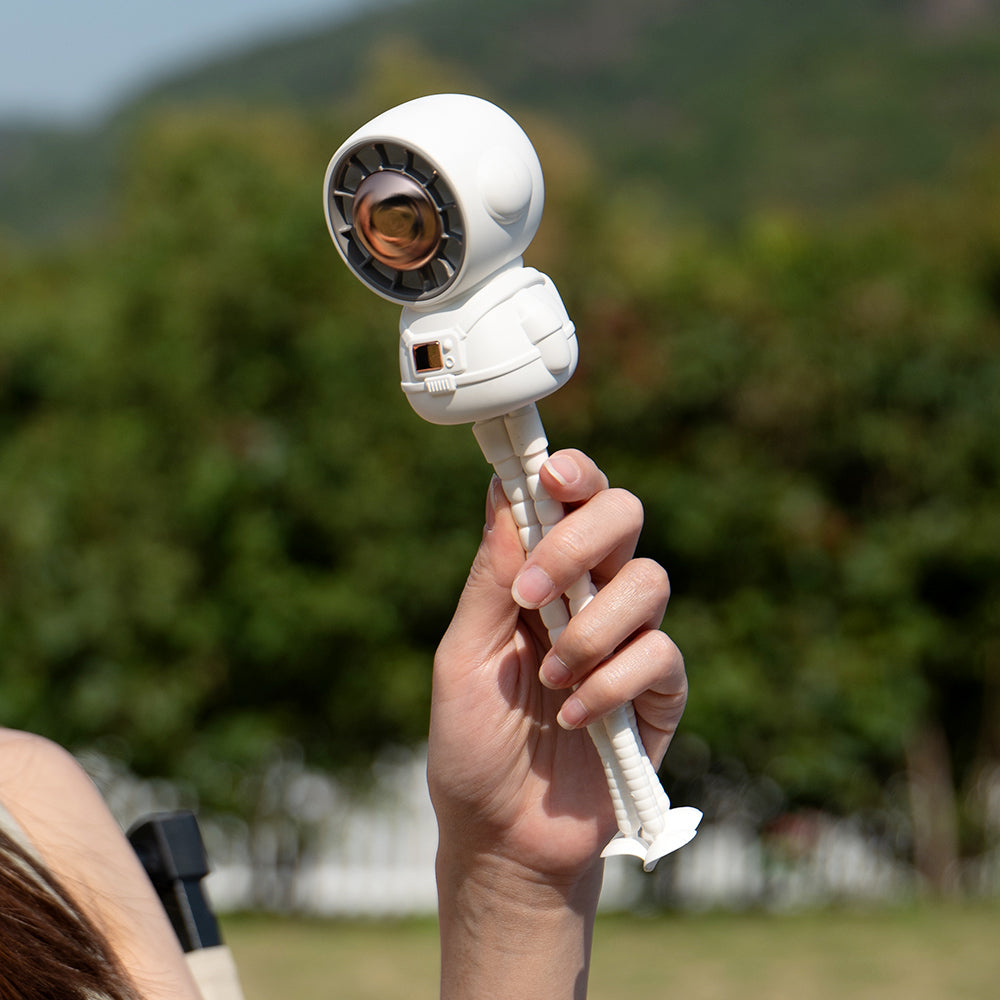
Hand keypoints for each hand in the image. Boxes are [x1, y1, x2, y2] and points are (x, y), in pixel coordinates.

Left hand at [428, 449, 687, 884]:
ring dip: (593, 627)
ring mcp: (629, 641)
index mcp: (540, 579)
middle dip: (583, 540)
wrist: (503, 838)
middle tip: (535, 593)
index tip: (551, 473)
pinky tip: (577, 718)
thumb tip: (506, 492)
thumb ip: (490, 580)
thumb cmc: (473, 744)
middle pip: (623, 516)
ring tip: (551, 680)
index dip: (570, 473)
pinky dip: (614, 682)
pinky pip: (661, 655)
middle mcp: (590, 596)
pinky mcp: (660, 692)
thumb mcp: (464, 658)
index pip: (569, 499)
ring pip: (649, 580)